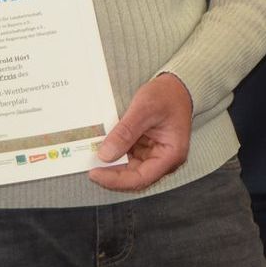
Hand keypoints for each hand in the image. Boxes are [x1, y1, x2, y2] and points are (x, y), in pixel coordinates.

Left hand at [90, 72, 192, 192]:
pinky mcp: (145, 149)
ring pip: (129, 168)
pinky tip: (101, 146)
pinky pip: (127, 156)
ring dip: (111, 164)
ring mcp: (154, 155)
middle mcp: (163, 160)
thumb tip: (105, 155)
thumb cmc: (167, 96)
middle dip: (111, 173)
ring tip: (91, 155)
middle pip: (134, 177)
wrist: (176, 86)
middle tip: (89, 165)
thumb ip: (125, 132)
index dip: (116, 180)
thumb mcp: (144, 109)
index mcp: (170, 155)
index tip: (95, 173)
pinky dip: (114, 152)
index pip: (141, 178)